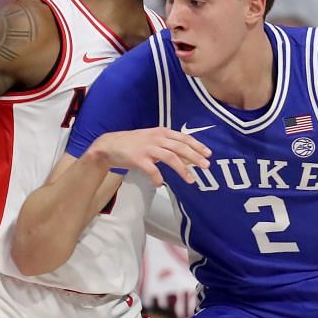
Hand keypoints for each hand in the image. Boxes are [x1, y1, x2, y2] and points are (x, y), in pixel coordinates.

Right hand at [87, 127, 211, 185]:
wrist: (109, 145)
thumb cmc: (133, 144)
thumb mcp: (152, 140)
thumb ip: (168, 146)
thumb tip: (187, 157)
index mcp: (161, 132)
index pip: (183, 138)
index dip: (197, 145)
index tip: (208, 153)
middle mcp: (156, 138)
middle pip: (180, 147)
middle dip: (195, 157)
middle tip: (207, 166)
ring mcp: (147, 148)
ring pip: (170, 158)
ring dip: (183, 170)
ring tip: (191, 180)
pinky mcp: (138, 158)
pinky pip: (152, 170)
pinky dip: (158, 178)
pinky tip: (160, 184)